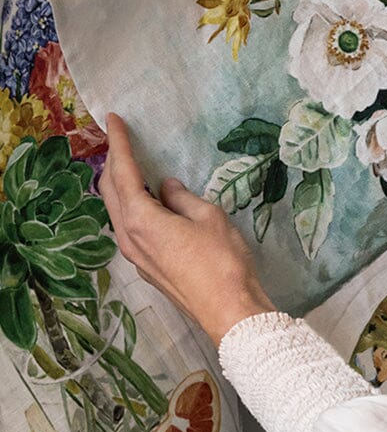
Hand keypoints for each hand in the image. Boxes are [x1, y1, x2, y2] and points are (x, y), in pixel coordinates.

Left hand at [100, 111, 276, 345]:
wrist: (230, 311)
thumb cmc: (223, 261)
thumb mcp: (209, 217)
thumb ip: (183, 198)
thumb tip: (167, 188)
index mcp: (141, 220)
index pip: (123, 173)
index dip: (118, 144)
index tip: (112, 120)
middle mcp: (129, 238)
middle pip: (110, 193)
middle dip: (113, 164)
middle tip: (119, 141)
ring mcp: (136, 257)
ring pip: (118, 213)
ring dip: (120, 188)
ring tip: (131, 168)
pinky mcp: (149, 269)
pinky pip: (130, 229)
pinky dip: (132, 208)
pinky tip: (147, 203)